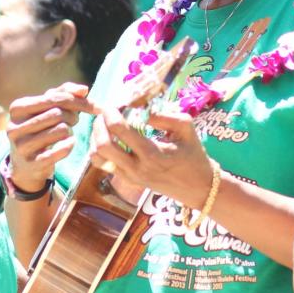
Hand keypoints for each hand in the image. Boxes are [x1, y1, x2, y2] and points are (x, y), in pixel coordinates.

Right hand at [6, 83, 97, 191]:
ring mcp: (21, 146)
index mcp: (17, 108)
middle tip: (74, 121)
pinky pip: (60, 150)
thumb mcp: (46, 108)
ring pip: (61, 130)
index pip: (53, 98)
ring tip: (67, 132)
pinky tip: (69, 144)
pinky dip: (69, 145)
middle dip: (72, 116)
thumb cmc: (39, 128)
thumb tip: (84, 90)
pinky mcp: (31, 162)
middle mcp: (15, 126)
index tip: (95, 107)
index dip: (77, 101)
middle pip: (57, 113)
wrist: (25, 164)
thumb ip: (64, 93)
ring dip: (70, 131)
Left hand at [89, 109, 214, 208]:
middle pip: (103, 145)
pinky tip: (109, 139)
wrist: (197, 188)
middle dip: (99, 125)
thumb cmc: (193, 155)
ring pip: (98, 158)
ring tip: (104, 126)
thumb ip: (166, 116)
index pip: (120, 130)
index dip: (111, 113)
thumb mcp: (186, 129)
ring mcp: (130, 176)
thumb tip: (143, 111)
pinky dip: (100, 150)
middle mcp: (137, 167)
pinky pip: (104, 165)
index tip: (113, 105)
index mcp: (152, 153)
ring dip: (96, 139)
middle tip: (105, 114)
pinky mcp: (127, 180)